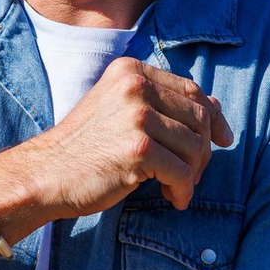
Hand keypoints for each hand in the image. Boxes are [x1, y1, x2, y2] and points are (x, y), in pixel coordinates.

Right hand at [30, 57, 234, 215]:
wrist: (45, 175)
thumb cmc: (86, 147)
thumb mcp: (122, 112)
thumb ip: (165, 105)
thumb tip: (217, 106)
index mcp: (132, 71)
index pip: (190, 90)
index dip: (213, 117)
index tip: (223, 140)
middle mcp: (135, 85)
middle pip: (199, 117)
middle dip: (203, 149)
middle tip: (192, 173)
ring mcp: (137, 115)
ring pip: (195, 146)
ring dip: (193, 172)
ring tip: (177, 186)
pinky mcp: (139, 148)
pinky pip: (183, 172)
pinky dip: (183, 189)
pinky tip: (173, 198)